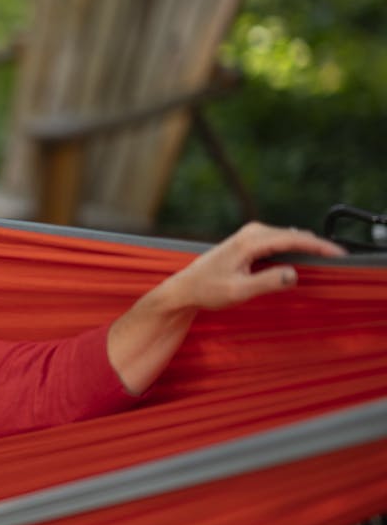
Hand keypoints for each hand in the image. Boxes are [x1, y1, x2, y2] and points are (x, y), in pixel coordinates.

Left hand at [108, 222, 346, 394]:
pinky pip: (279, 242)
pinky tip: (305, 258)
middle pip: (294, 235)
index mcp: (250, 242)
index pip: (293, 239)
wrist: (184, 289)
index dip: (319, 246)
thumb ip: (267, 282)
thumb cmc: (207, 290)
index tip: (339, 254)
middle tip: (340, 259)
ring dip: (307, 247)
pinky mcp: (249, 242)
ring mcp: (250, 235)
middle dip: (317, 246)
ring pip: (287, 238)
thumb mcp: (239, 292)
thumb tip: (293, 274)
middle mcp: (251, 233)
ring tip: (328, 258)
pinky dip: (295, 248)